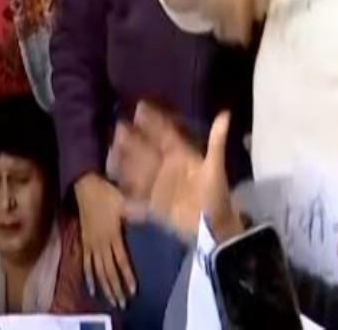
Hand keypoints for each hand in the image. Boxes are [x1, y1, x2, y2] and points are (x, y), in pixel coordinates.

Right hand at [74, 173, 136, 307]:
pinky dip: (89, 277)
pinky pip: (86, 263)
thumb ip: (136, 213)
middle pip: (108, 270)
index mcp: (112, 234)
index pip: (120, 260)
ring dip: (104, 286)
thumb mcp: (124, 201)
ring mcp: (91, 243)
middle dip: (116, 287)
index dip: (127, 276)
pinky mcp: (84, 242)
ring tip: (111, 300)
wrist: (85, 187)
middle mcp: (101, 242)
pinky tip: (92, 288)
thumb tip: (153, 218)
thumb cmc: (107, 194)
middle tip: (122, 303)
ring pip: (98, 270)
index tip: (133, 290)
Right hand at [109, 106, 239, 244]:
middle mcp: (167, 167)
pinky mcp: (153, 204)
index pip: (164, 133)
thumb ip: (217, 141)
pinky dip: (125, 191)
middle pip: (145, 149)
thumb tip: (226, 113)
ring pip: (137, 169)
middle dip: (132, 138)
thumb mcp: (215, 167)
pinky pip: (135, 195)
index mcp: (181, 155)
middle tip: (118, 127)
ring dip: (124, 161)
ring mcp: (158, 185)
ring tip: (110, 152)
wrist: (214, 229)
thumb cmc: (216, 196)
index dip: (153, 121)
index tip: (139, 107)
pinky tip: (113, 185)